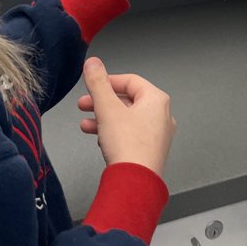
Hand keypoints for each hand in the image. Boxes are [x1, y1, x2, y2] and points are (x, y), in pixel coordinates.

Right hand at [78, 57, 176, 174]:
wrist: (135, 181)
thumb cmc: (128, 146)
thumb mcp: (107, 108)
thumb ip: (98, 83)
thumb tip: (93, 64)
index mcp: (156, 100)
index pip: (130, 81)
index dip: (108, 80)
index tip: (92, 83)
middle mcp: (161, 116)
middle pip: (128, 100)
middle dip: (102, 102)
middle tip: (84, 103)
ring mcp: (158, 135)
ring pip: (127, 119)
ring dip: (104, 118)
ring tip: (86, 124)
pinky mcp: (150, 151)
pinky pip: (130, 135)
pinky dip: (113, 132)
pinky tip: (99, 139)